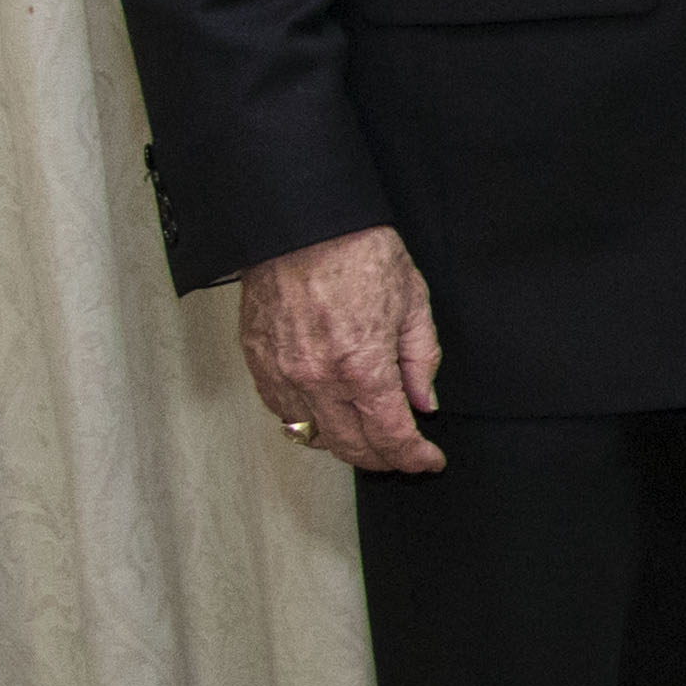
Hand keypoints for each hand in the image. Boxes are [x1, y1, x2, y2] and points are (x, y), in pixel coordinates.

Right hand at [240, 225, 444, 473]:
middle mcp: (318, 378)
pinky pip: (281, 411)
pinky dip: (307, 422)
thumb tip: (424, 400)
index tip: (427, 460)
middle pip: (351, 447)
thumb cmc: (358, 252)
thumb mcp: (413, 302)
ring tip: (368, 437)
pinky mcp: (258, 362)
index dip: (414, 457)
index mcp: (362, 365)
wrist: (301, 224)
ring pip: (312, 435)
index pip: (390, 436)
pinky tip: (327, 414)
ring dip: (344, 444)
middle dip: (383, 460)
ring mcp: (283, 373)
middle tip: (402, 455)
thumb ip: (420, 359)